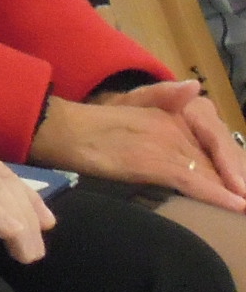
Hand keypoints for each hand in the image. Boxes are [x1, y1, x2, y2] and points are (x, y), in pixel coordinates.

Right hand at [34, 82, 245, 211]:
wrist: (64, 131)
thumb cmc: (90, 125)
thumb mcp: (129, 106)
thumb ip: (162, 98)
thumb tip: (195, 86)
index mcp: (171, 114)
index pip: (211, 141)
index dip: (230, 164)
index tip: (242, 185)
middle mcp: (176, 126)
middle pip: (216, 158)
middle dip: (236, 178)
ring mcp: (168, 144)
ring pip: (211, 172)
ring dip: (234, 189)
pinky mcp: (158, 164)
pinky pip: (195, 183)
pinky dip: (218, 196)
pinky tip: (237, 206)